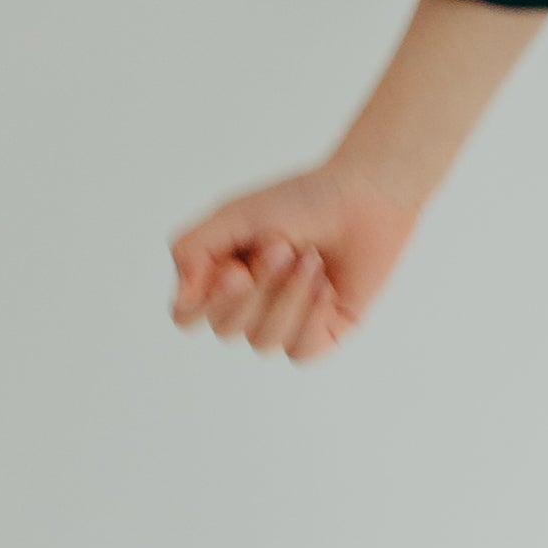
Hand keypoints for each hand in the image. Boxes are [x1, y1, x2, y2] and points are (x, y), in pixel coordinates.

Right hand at [167, 158, 419, 361]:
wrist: (365, 197)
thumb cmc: (300, 202)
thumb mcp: (234, 216)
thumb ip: (192, 249)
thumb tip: (183, 296)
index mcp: (219, 278)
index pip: (187, 316)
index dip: (207, 301)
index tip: (235, 269)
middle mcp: (247, 307)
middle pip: (225, 329)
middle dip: (258, 288)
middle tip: (283, 247)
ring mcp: (284, 324)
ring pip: (263, 341)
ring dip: (288, 295)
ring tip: (311, 258)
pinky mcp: (322, 336)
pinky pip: (299, 350)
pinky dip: (310, 316)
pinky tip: (326, 287)